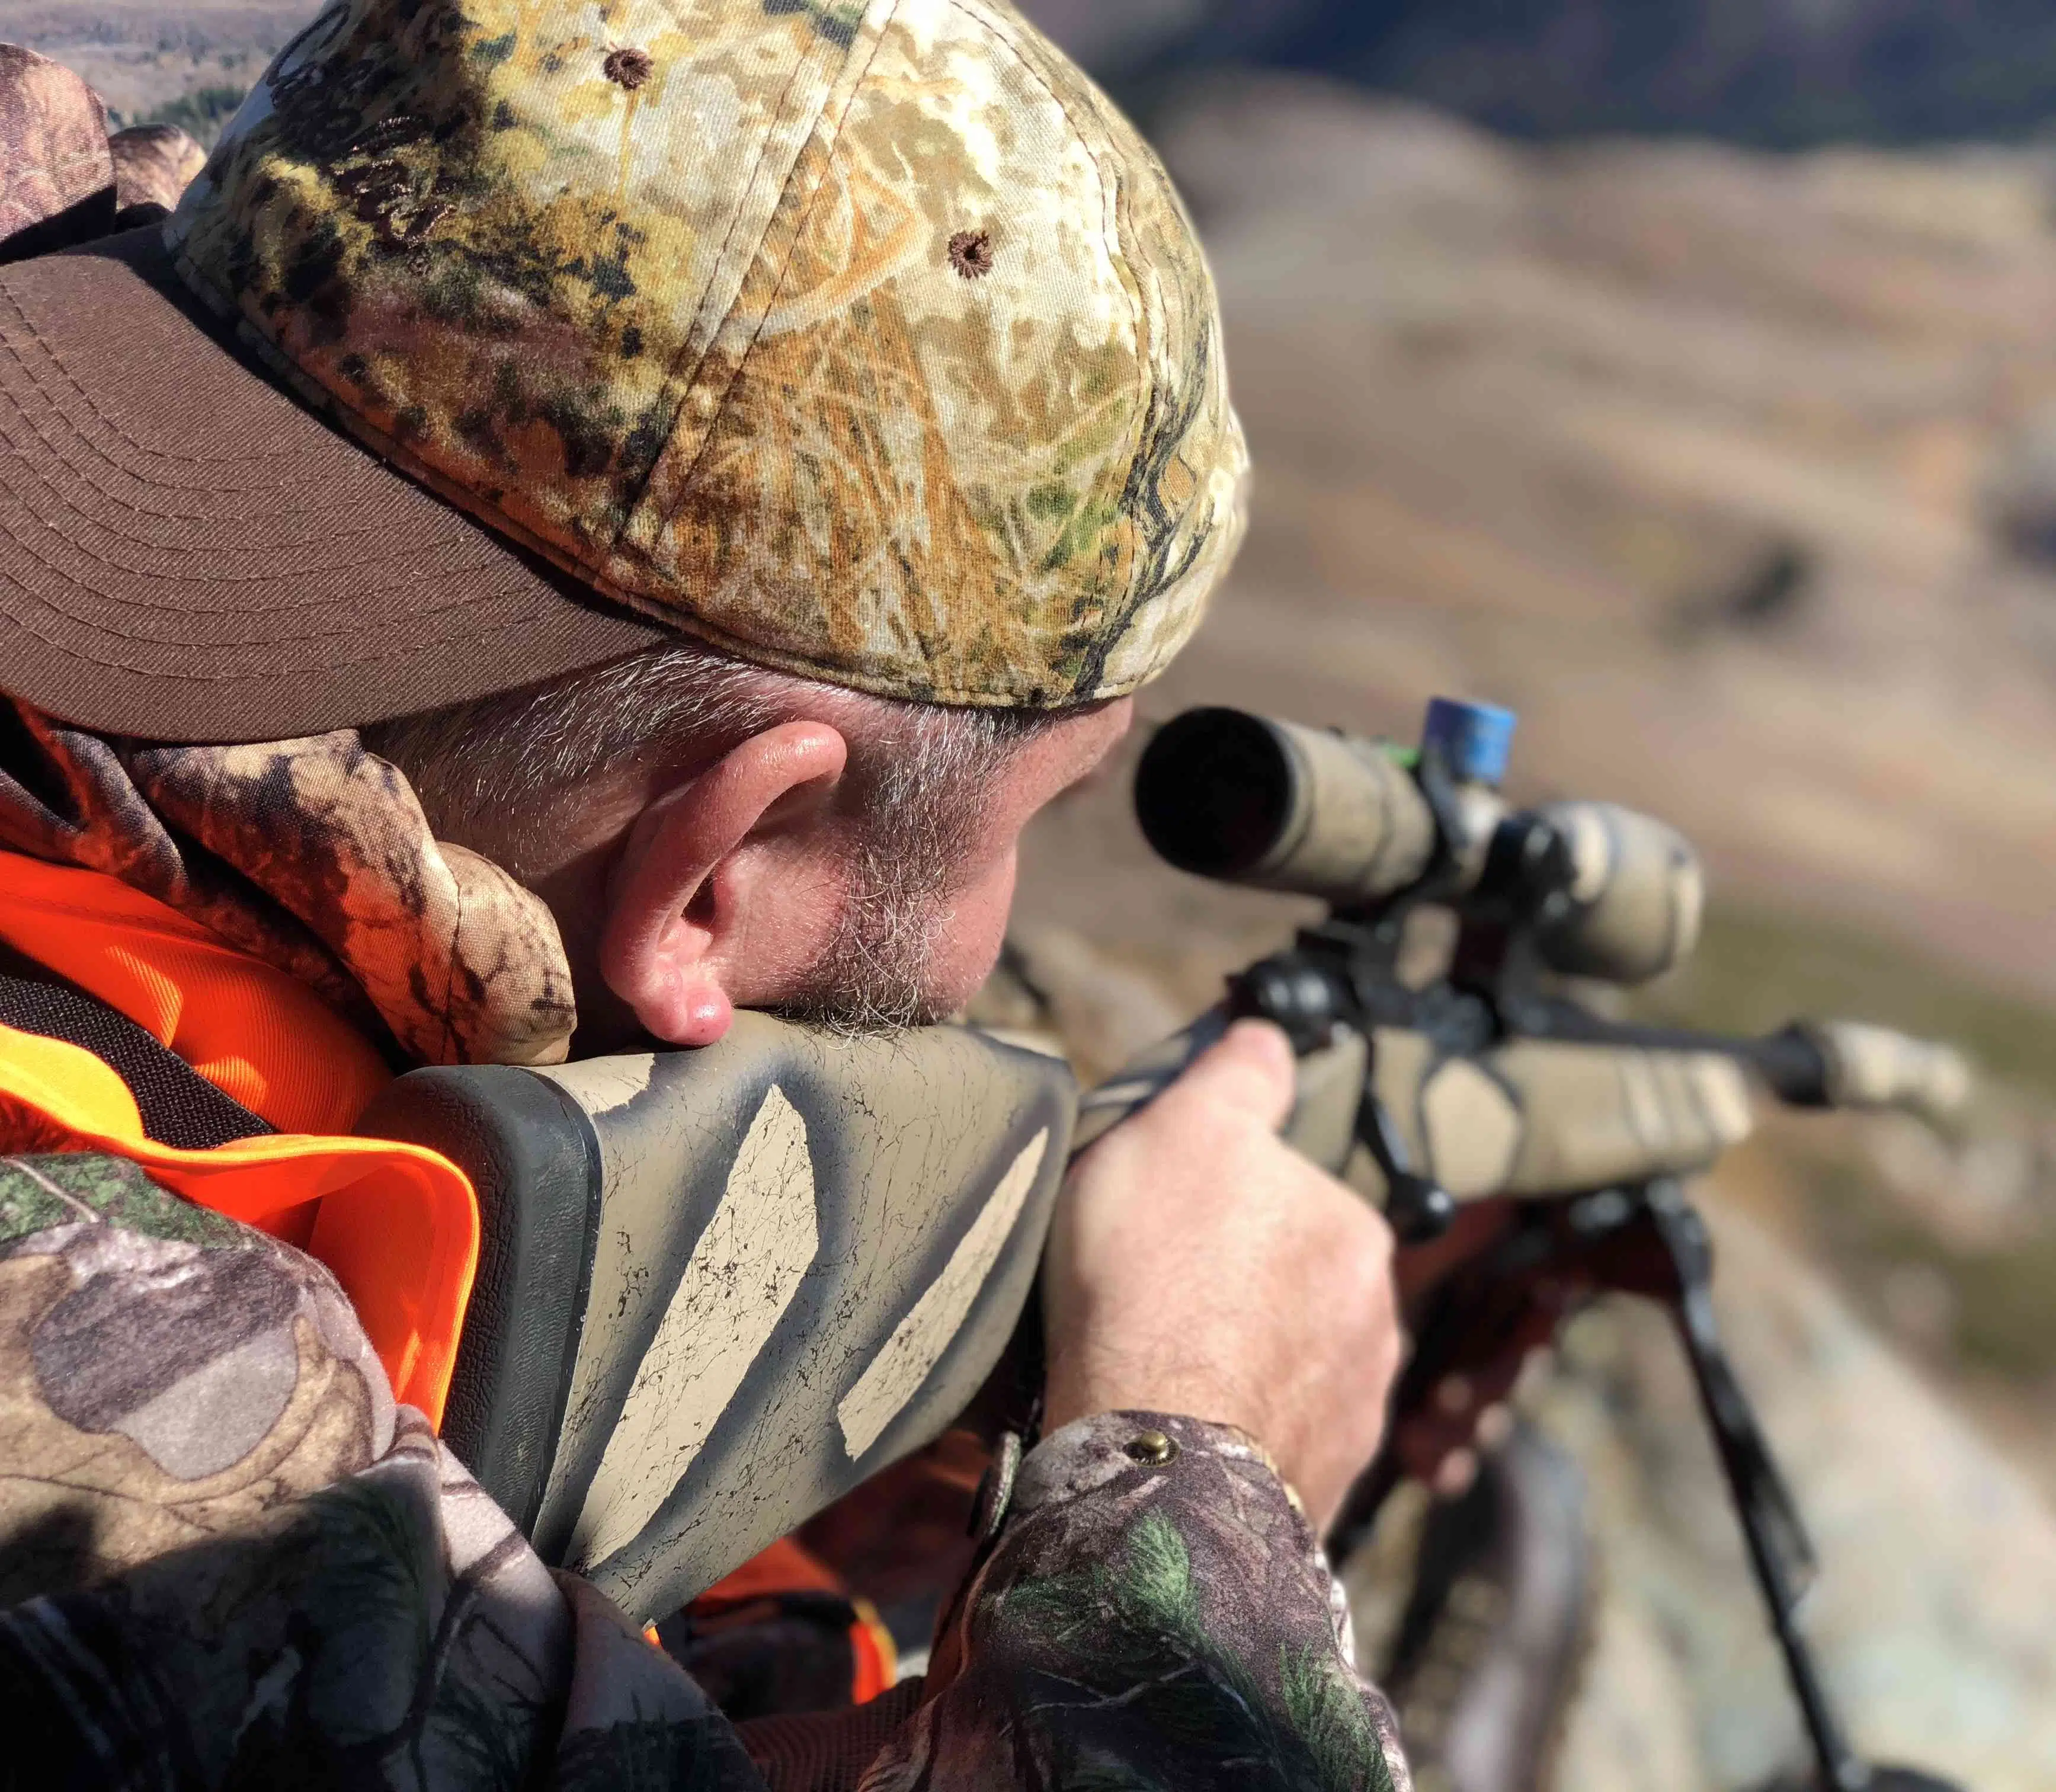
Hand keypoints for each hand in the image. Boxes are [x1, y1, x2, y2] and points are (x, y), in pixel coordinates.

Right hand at [1042, 1019, 1402, 1529]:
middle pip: (1295, 1284)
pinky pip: (1270, 1442)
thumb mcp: (1183, 1131)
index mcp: (1356, 1231)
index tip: (1164, 1223)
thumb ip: (1236, 1078)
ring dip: (1241, 1364)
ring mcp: (1352, 1416)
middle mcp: (1377, 1323)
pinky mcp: (1321, 1491)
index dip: (1220, 1202)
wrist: (1155, 1453)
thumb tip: (1270, 1037)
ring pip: (1288, 1366)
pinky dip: (1234, 1432)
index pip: (1291, 1196)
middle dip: (1242, 1288)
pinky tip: (1180, 1429)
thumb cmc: (1158, 1279)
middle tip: (1155, 1296)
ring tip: (1160, 1372)